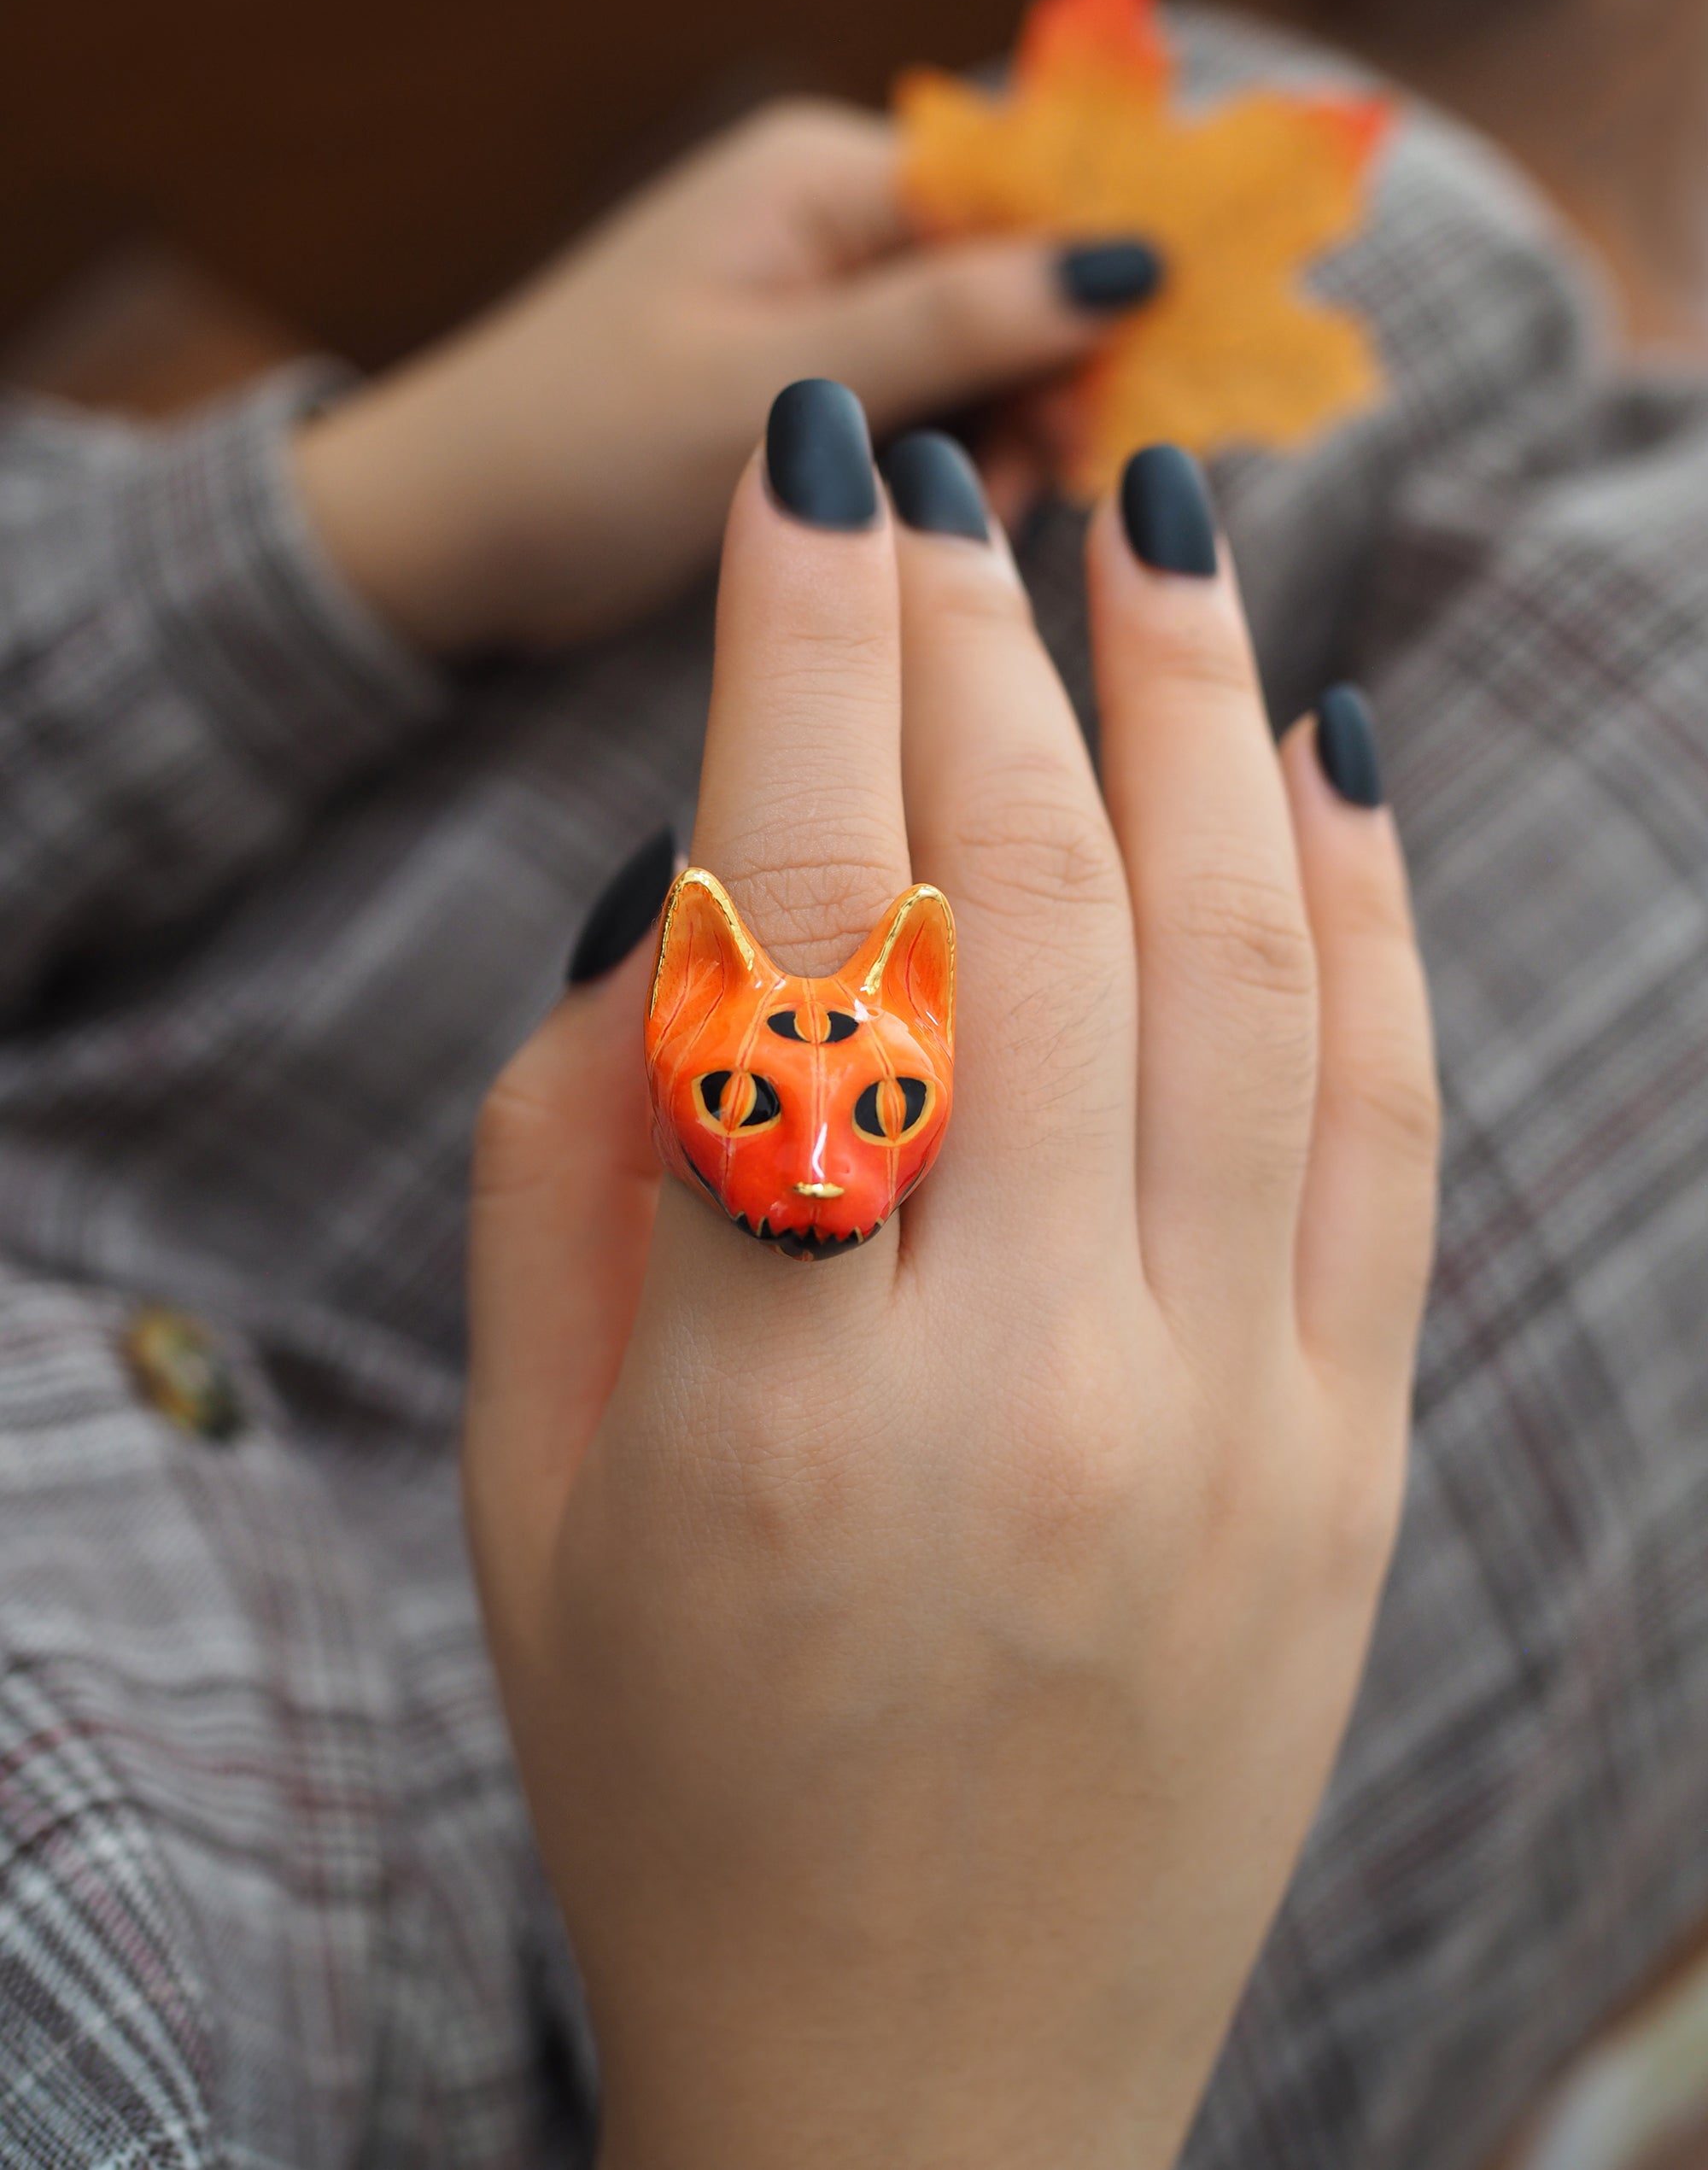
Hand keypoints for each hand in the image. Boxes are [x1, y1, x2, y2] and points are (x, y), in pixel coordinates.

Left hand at [292, 100, 1156, 656]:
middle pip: (1014, 276)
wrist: (443, 537)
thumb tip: (1129, 260)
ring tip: (976, 525)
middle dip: (1055, 378)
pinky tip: (936, 531)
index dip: (1107, 279)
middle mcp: (830, 221)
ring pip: (979, 356)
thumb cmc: (580, 448)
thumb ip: (954, 322)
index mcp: (822, 177)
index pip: (1023, 190)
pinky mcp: (799, 389)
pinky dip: (946, 468)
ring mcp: (815, 306)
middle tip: (1049, 487)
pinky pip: (920, 410)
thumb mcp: (778, 386)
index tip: (1166, 381)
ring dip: (1003, 438)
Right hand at [464, 394, 1438, 2168]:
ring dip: (1199, 711)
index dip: (803, 654)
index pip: (801, 924)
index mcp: (769, 1409)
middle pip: (1034, 905)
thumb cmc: (676, 1773)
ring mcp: (1237, 1434)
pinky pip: (1383, 1120)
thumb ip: (577, 1158)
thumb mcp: (531, 1483)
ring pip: (1245, 969)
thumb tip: (695, 870)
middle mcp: (1031, 1397)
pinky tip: (1324, 752)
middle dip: (984, 641)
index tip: (812, 476)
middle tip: (952, 479)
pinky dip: (1361, 907)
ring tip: (1158, 527)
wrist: (921, 2086)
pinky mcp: (1356, 1471)